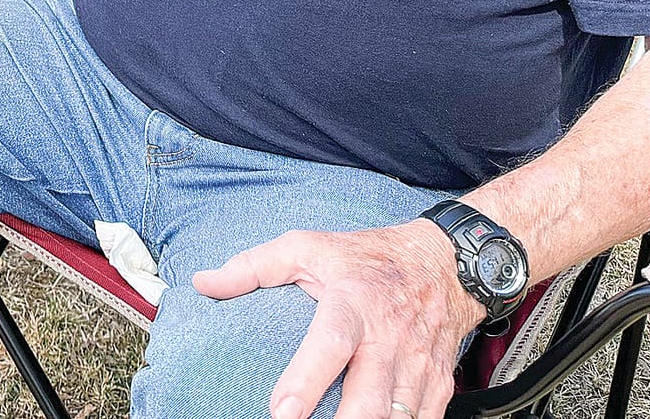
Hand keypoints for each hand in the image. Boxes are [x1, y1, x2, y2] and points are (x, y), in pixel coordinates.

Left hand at [191, 220, 480, 418]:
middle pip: (369, 398)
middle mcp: (389, 339)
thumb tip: (203, 283)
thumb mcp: (308, 247)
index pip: (329, 345)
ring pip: (398, 418)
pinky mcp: (438, 385)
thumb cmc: (366, 257)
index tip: (280, 411)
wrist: (445, 263)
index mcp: (353, 304)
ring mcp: (418, 366)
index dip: (306, 381)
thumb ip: (252, 267)